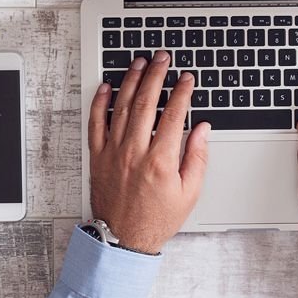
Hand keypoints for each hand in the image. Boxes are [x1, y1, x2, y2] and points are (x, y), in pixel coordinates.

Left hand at [87, 51, 210, 253]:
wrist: (124, 239)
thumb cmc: (157, 219)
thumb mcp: (189, 193)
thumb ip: (197, 158)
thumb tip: (201, 129)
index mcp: (160, 161)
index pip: (173, 115)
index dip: (181, 92)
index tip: (186, 79)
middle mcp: (135, 152)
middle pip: (146, 102)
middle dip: (155, 75)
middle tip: (162, 59)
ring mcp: (113, 152)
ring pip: (121, 107)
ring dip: (131, 81)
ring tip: (139, 63)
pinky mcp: (98, 156)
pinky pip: (96, 123)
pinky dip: (101, 102)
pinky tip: (107, 86)